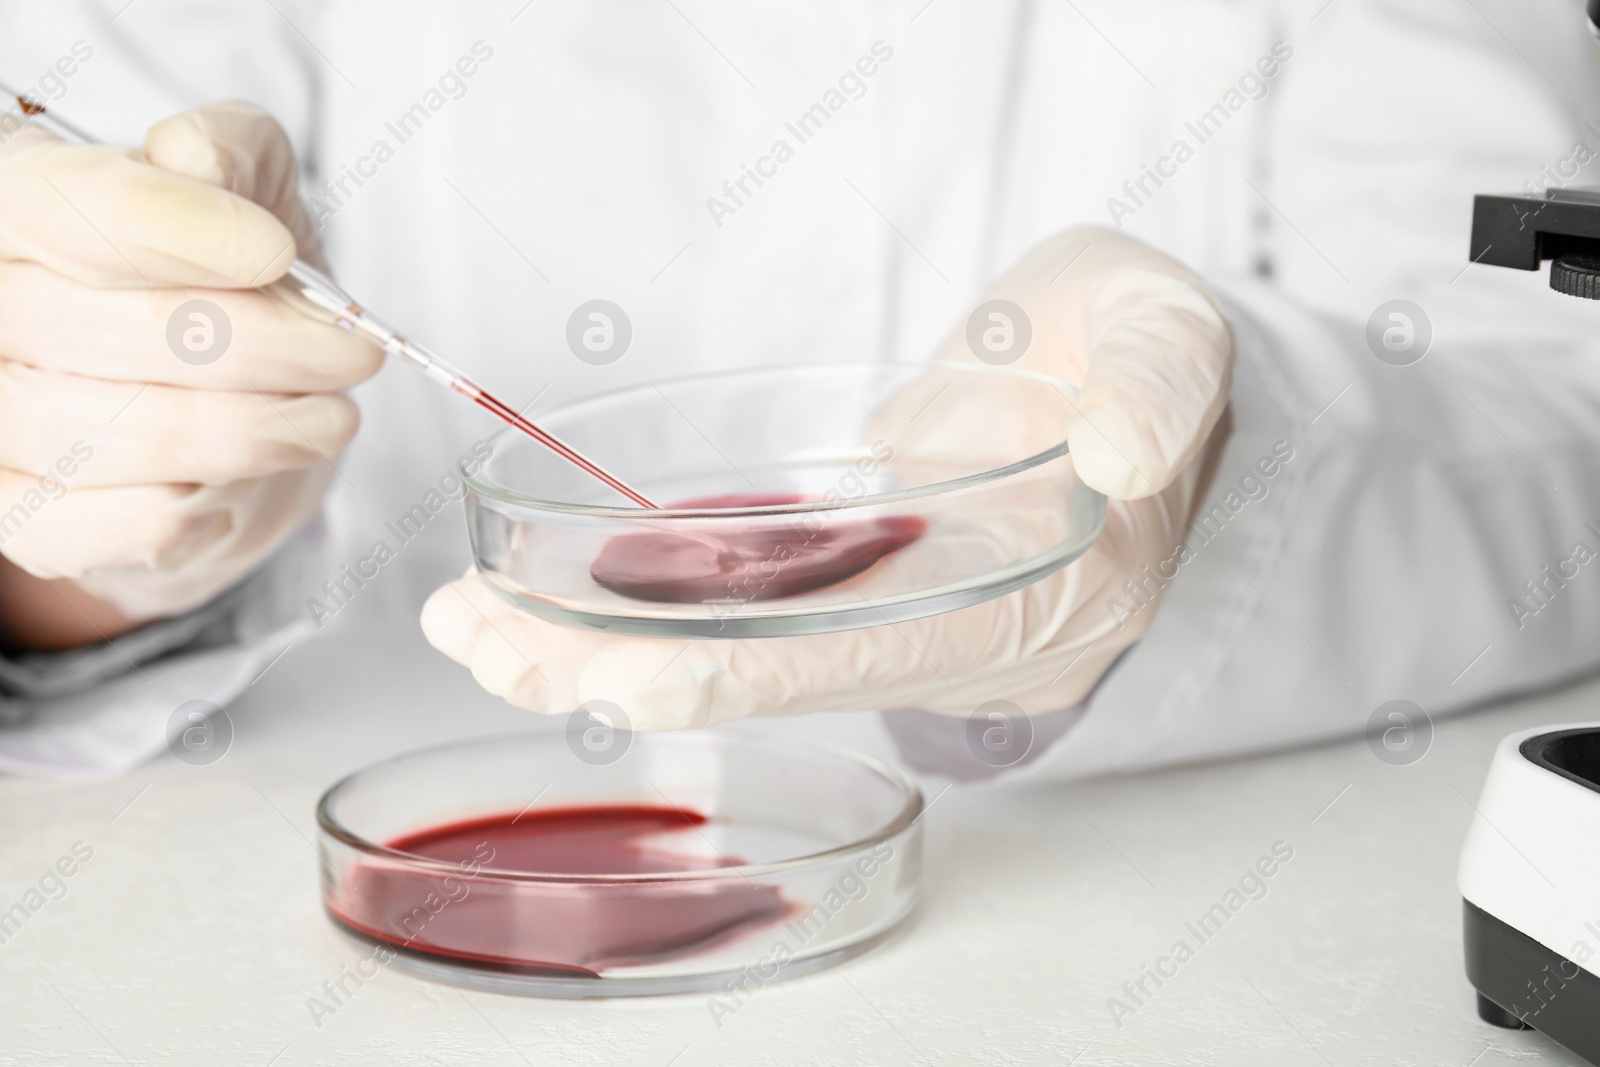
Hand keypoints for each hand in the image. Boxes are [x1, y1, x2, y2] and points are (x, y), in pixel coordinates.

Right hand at [0, 102, 380, 648]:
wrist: (229, 391)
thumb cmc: (229, 276)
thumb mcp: (253, 190)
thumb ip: (234, 154)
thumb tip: (194, 158)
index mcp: (19, 194)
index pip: (63, 207)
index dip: (170, 231)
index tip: (275, 253)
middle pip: (99, 328)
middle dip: (256, 347)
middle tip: (351, 355)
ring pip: (102, 430)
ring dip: (244, 431)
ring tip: (330, 417)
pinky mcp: (16, 509)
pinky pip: (74, 525)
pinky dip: (166, 515)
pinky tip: (231, 492)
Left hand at [420, 228, 1232, 727]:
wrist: (1129, 371)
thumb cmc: (1143, 347)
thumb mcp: (1173, 333)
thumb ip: (1158, 390)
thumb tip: (1111, 456)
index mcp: (1042, 597)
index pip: (862, 657)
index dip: (726, 672)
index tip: (598, 672)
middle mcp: (956, 636)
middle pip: (770, 682)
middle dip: (612, 673)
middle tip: (472, 637)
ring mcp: (901, 617)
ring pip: (738, 659)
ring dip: (602, 652)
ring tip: (472, 624)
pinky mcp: (859, 581)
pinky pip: (741, 614)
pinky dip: (640, 612)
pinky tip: (544, 598)